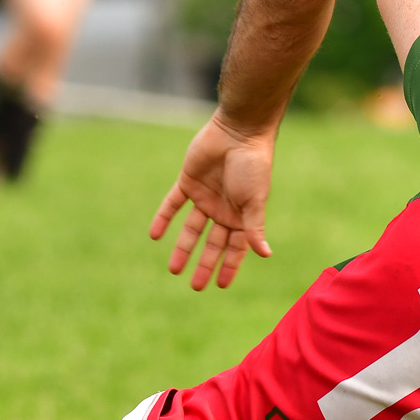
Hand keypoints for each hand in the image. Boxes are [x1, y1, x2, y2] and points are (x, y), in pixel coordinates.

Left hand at [149, 113, 278, 290]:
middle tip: (195, 286)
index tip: (221, 286)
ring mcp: (205, 197)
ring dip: (183, 248)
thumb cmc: (253, 166)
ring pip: (192, 229)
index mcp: (242, 217)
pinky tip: (154, 236)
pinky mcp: (188, 182)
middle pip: (212, 244)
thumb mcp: (255, 201)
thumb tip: (266, 255)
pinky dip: (163, 219)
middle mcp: (223, 210)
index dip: (229, 267)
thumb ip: (255, 228)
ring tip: (174, 270)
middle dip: (204, 264)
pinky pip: (173, 204)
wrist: (238, 132)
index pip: (235, 248)